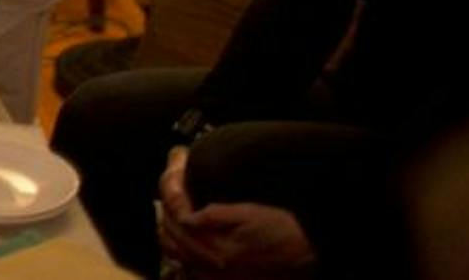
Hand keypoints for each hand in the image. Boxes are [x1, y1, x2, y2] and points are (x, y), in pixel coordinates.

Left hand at [158, 148, 315, 277]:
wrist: (307, 253)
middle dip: (167, 227)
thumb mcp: (248, 213)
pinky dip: (185, 263)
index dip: (172, 211)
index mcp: (221, 250)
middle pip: (179, 248)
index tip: (167, 196)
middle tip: (161, 209)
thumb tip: (186, 216)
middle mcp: (219, 270)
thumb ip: (214, 215)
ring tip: (166, 226)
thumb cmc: (280, 228)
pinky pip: (197, 277)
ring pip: (184, 264)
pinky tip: (183, 251)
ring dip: (172, 245)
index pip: (183, 230)